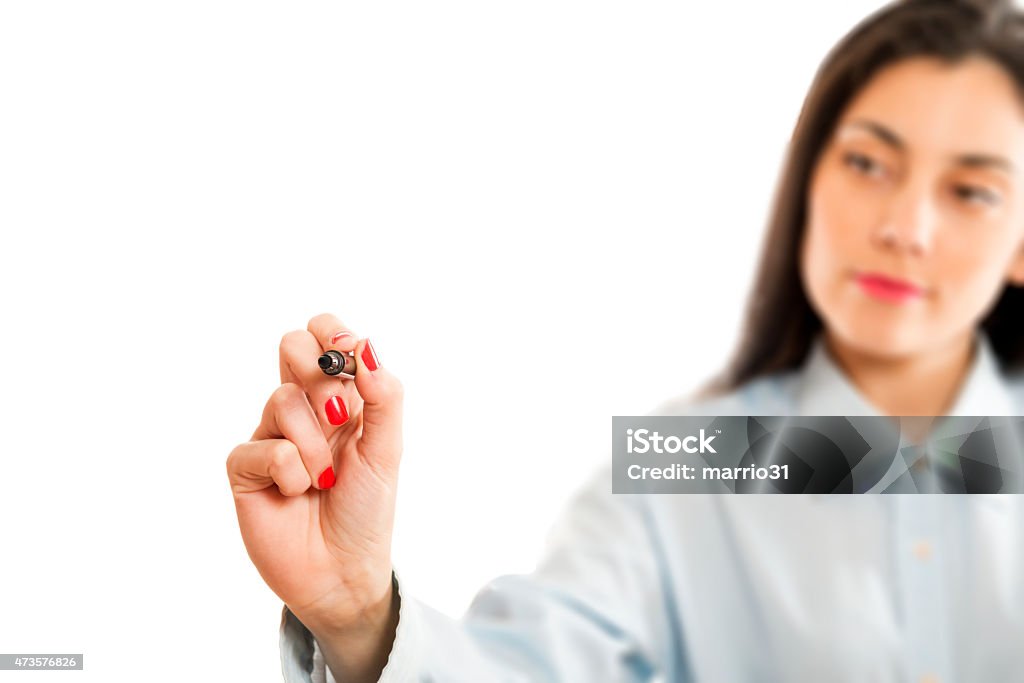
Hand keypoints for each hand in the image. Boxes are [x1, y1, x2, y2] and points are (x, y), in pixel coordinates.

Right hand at [227, 313, 403, 633]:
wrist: (344, 570)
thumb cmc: (366, 510)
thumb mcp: (386, 450)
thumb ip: (383, 397)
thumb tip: (367, 345)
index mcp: (338, 397)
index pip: (324, 334)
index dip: (332, 333)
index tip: (348, 356)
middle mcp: (302, 409)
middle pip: (291, 346)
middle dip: (320, 376)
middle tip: (337, 416)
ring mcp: (271, 435)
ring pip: (282, 400)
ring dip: (316, 446)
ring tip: (325, 481)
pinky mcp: (247, 468)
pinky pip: (262, 448)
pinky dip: (291, 472)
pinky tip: (297, 494)